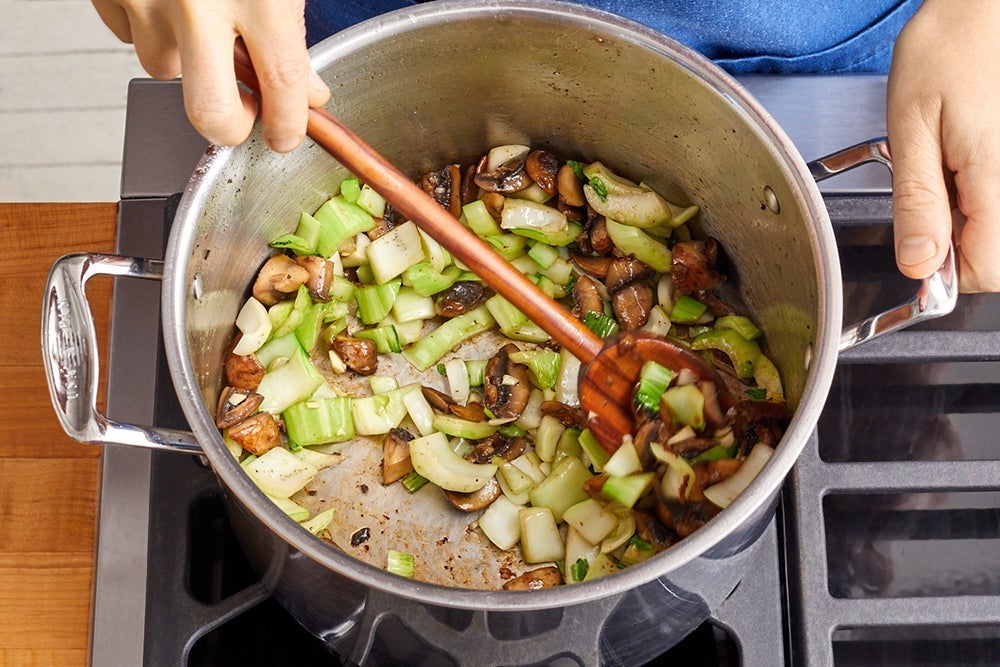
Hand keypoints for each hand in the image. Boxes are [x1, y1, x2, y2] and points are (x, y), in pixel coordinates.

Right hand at [91, 0, 330, 151]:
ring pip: (163, 70)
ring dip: (186, 61)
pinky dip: (150, 29)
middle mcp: (196, 2)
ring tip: (199, 19)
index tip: (286, 136)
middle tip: (243, 116)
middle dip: (229, 128)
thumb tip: (308, 92)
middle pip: (209, 113)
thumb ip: (291, 29)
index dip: (288, 123)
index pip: (281, 85)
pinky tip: (168, 2)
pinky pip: (128, 35)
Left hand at [887, 0, 999, 291]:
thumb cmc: (948, 48)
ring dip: (972, 213)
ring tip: (952, 165)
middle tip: (935, 189)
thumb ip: (917, 201)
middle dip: (958, 238)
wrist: (984, 5)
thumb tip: (917, 263)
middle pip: (999, 255)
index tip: (921, 241)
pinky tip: (969, 158)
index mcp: (998, 175)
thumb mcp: (911, 129)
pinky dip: (984, 190)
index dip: (946, 268)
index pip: (987, 271)